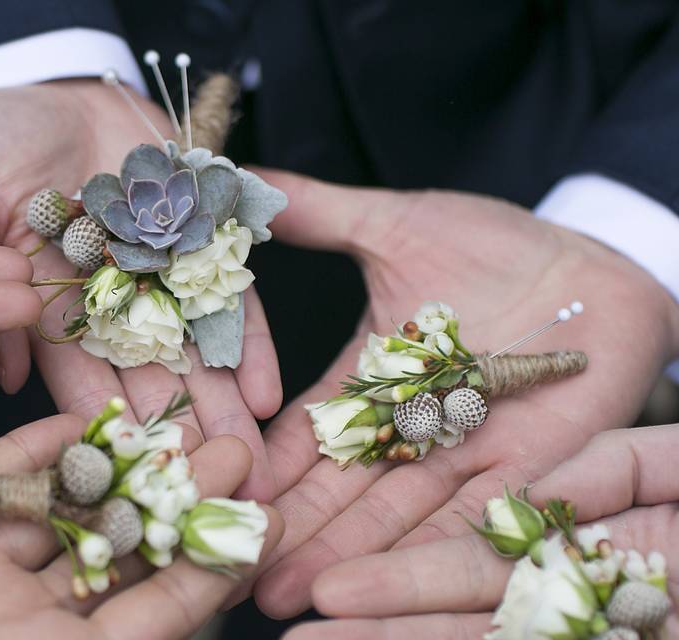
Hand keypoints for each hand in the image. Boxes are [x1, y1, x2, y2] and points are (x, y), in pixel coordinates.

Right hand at [0, 81, 281, 498]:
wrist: (62, 90)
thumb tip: (1, 367)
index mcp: (49, 312)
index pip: (78, 379)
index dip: (106, 426)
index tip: (134, 475)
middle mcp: (111, 309)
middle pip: (146, 381)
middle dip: (177, 432)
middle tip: (208, 486)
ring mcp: (161, 283)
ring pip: (196, 354)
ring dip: (223, 406)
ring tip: (250, 456)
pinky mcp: (204, 249)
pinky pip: (232, 301)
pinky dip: (251, 346)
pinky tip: (271, 393)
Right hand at [0, 415, 282, 638]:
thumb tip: (205, 624)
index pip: (159, 612)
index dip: (217, 566)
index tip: (272, 517)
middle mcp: (22, 623)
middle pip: (120, 553)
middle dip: (179, 501)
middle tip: (236, 448)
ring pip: (63, 510)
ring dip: (119, 467)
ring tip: (175, 420)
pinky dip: (34, 451)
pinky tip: (82, 418)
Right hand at [242, 171, 678, 615]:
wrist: (594, 264)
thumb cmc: (498, 243)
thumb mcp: (398, 225)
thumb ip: (322, 215)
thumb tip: (245, 184)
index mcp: (373, 377)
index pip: (310, 429)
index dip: (269, 461)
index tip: (225, 486)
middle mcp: (411, 424)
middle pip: (344, 486)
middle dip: (294, 527)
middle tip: (237, 565)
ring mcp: (464, 450)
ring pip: (399, 512)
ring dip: (346, 553)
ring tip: (287, 586)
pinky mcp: (524, 466)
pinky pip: (473, 515)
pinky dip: (427, 548)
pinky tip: (381, 579)